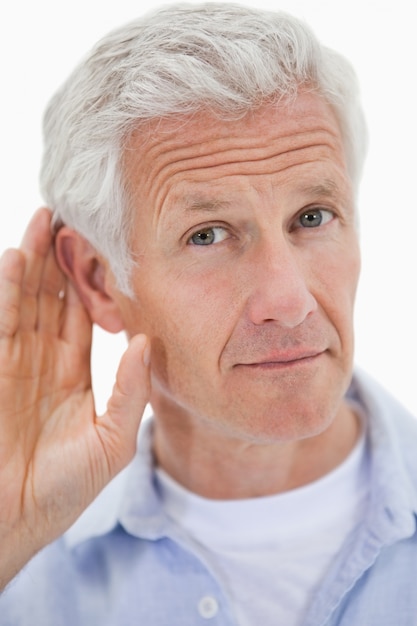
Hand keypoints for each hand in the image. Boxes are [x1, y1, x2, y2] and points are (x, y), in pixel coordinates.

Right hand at [0, 209, 149, 588]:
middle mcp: (43, 361)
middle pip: (53, 299)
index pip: (84, 317)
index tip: (102, 249)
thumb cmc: (64, 490)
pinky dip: (8, 290)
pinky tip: (18, 258)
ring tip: (46, 221)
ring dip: (35, 261)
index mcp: (73, 375)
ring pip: (26, 300)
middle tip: (72, 217)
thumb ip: (130, 390)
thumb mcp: (112, 440)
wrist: (15, 519)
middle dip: (61, 260)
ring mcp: (15, 362)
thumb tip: (146, 341)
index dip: (92, 284)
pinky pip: (2, 321)